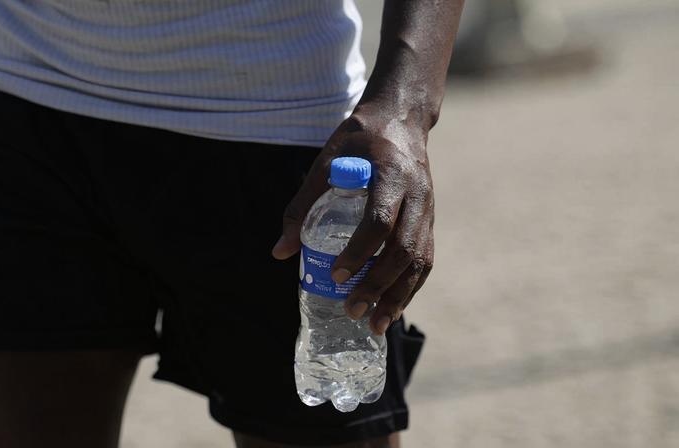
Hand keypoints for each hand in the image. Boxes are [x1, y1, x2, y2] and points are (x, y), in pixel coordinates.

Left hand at [272, 104, 434, 334]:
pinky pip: (425, 259)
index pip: (379, 220)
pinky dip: (411, 288)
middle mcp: (417, 194)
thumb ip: (302, 205)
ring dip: (399, 296)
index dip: (359, 251)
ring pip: (419, 260)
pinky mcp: (430, 221)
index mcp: (390, 174)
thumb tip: (280, 252)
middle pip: (403, 248)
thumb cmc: (358, 140)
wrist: (401, 120)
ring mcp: (428, 209)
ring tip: (376, 324)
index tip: (336, 274)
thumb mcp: (325, 162)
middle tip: (351, 309)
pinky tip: (393, 308)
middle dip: (378, 285)